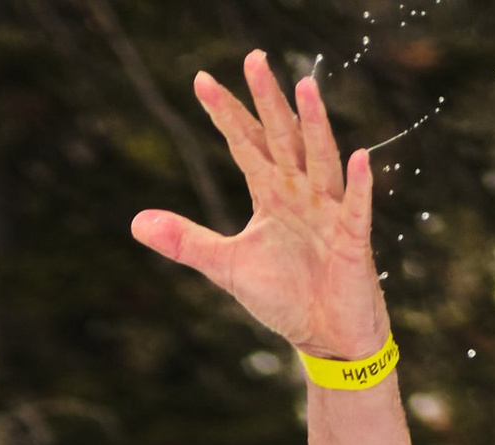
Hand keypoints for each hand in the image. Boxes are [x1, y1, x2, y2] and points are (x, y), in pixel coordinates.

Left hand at [131, 52, 388, 365]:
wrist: (325, 335)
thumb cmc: (283, 295)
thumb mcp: (227, 266)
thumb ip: (185, 241)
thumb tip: (135, 222)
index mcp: (271, 193)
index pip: (246, 143)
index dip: (226, 114)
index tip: (201, 81)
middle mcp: (300, 191)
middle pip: (282, 136)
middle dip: (267, 99)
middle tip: (252, 58)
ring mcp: (328, 211)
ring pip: (320, 158)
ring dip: (314, 123)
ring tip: (305, 84)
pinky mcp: (352, 240)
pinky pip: (356, 207)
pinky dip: (358, 185)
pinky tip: (359, 157)